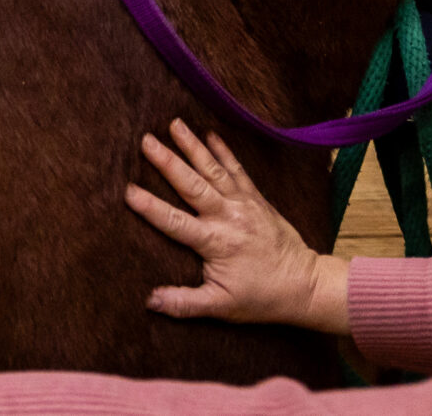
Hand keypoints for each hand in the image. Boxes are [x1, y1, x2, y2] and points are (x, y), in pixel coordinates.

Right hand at [123, 120, 350, 333]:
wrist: (304, 285)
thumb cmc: (261, 298)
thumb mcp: (221, 307)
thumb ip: (184, 303)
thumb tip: (150, 301)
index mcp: (216, 243)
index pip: (175, 222)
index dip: (150, 207)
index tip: (128, 190)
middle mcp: (228, 217)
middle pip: (192, 185)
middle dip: (168, 161)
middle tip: (146, 140)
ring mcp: (244, 204)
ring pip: (214, 170)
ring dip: (193, 146)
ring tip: (174, 124)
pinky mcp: (257, 199)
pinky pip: (238, 170)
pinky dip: (225, 151)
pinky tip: (211, 134)